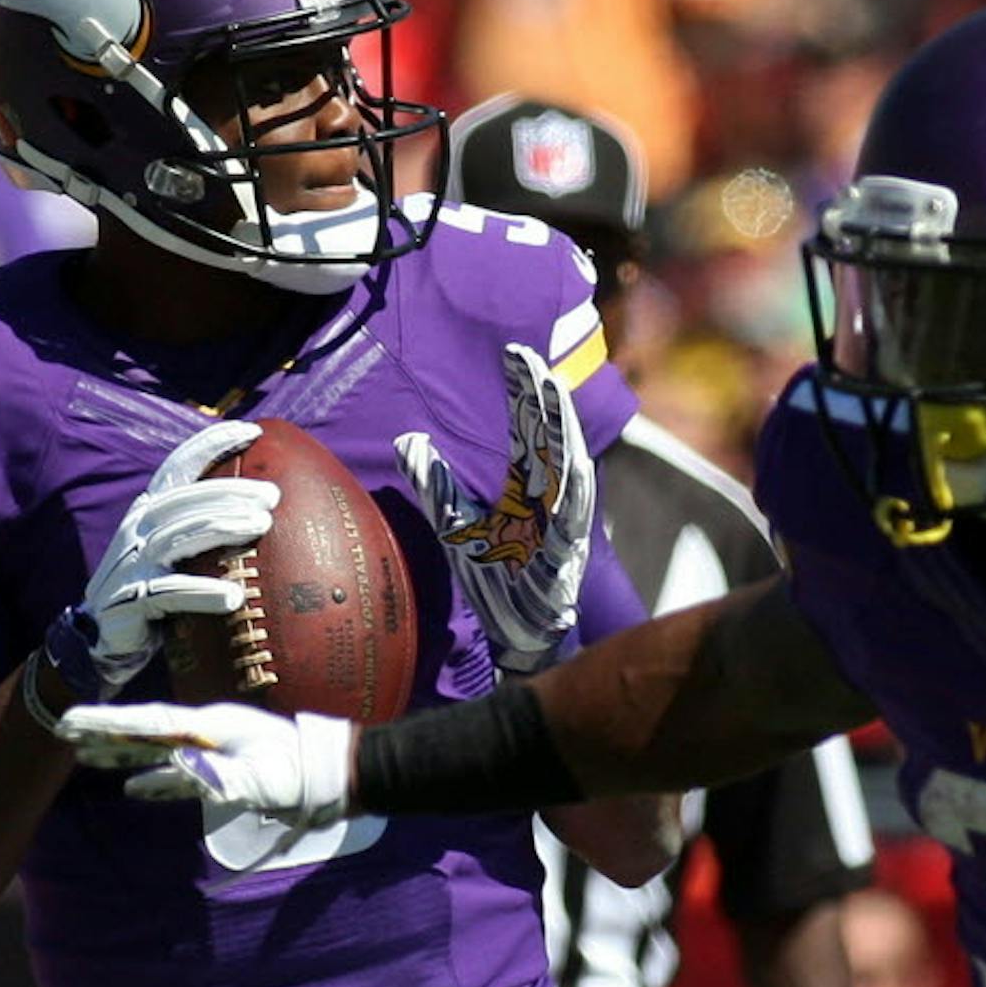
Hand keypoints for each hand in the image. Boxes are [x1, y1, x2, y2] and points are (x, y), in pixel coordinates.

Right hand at [47, 421, 279, 695]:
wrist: (103, 640)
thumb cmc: (154, 592)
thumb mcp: (174, 554)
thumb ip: (202, 531)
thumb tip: (268, 516)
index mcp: (149, 511)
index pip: (178, 467)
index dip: (211, 444)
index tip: (253, 431)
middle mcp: (138, 528)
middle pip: (188, 500)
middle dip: (232, 491)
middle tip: (273, 495)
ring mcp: (133, 562)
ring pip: (181, 535)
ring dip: (223, 527)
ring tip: (261, 526)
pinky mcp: (132, 598)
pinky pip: (171, 591)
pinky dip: (203, 591)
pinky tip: (234, 597)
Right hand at [55, 700, 352, 825]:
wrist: (331, 775)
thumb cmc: (299, 775)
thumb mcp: (261, 779)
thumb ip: (219, 776)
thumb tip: (178, 768)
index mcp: (210, 727)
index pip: (149, 723)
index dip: (109, 724)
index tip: (72, 721)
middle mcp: (206, 732)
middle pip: (143, 731)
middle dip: (103, 732)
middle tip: (62, 730)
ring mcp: (214, 749)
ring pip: (154, 751)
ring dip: (119, 755)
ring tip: (83, 756)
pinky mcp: (223, 771)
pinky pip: (176, 776)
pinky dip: (151, 781)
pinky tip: (134, 789)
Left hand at [394, 343, 593, 673]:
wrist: (518, 633)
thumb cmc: (494, 577)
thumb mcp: (456, 523)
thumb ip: (436, 483)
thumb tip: (409, 439)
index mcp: (529, 488)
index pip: (528, 428)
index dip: (524, 391)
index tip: (516, 353)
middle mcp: (550, 498)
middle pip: (550, 437)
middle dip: (544, 397)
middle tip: (532, 357)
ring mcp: (562, 523)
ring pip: (568, 467)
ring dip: (564, 430)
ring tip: (555, 391)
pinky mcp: (567, 553)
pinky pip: (574, 516)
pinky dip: (576, 488)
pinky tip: (576, 459)